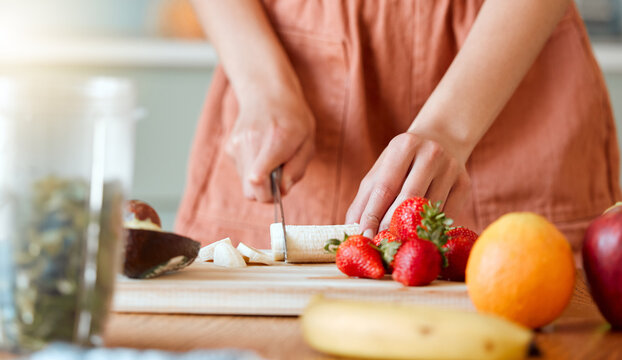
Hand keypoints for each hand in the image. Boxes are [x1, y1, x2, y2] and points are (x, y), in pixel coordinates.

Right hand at [226, 90, 314, 201]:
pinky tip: (262, 153)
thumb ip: (297, 168)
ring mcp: (237, 145)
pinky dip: (253, 170)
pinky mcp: (230, 148)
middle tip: (280, 181)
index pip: (258, 179)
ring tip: (272, 161)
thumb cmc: (292, 118)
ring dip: (261, 181)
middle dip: (266, 194)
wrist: (266, 93)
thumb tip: (282, 190)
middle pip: (251, 191)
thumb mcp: (307, 142)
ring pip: (246, 185)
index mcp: (275, 140)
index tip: (280, 191)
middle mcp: (251, 143)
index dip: (269, 195)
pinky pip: (242, 173)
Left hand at [345, 132, 470, 236]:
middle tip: (380, 245)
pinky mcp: (465, 184)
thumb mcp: (380, 172)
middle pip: (408, 199)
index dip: (373, 215)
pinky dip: (431, 229)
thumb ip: (364, 200)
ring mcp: (451, 168)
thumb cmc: (402, 163)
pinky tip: (419, 236)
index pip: (385, 187)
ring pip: (429, 210)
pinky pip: (446, 216)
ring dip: (411, 230)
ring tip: (397, 243)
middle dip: (391, 226)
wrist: (441, 141)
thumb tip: (353, 231)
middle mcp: (431, 153)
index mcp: (404, 146)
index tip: (363, 236)